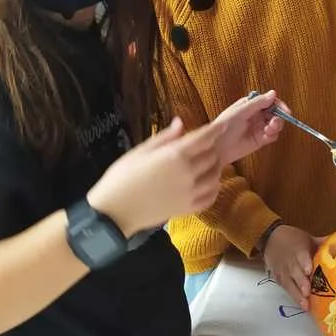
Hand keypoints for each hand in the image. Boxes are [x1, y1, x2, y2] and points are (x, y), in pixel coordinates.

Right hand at [86, 117, 221, 236]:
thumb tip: (181, 123)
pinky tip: (208, 183)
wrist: (114, 212)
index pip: (203, 138)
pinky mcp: (188, 209)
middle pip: (211, 156)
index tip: (221, 125)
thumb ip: (164, 137)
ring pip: (215, 177)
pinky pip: (210, 197)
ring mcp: (190, 193)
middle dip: (211, 148)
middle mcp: (187, 174)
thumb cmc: (122, 177)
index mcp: (175, 156)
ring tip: (207, 163)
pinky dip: (214, 188)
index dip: (214, 130)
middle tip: (206, 145)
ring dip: (214, 167)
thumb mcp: (140, 151)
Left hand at [213, 89, 285, 164]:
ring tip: (269, 130)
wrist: (218, 146)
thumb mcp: (241, 110)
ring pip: (275, 125)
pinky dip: (272, 135)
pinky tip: (266, 136)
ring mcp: (259, 128)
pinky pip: (272, 136)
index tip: (285, 110)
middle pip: (275, 113)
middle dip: (278, 117)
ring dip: (276, 126)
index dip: (278, 105)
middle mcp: (257, 115)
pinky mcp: (260, 140)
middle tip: (274, 122)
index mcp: (251, 105)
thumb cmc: (226, 125)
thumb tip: (273, 93)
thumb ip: (258, 103)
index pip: (270, 101)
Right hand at [262, 224, 318, 309]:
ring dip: (296, 294)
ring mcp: (283, 271)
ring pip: (288, 283)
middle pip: (294, 272)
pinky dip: (293, 297)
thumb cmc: (293, 239)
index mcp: (298, 249)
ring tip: (305, 305)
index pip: (300, 256)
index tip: (309, 271)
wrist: (270, 239)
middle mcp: (290, 261)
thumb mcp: (307, 239)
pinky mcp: (279, 279)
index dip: (304, 263)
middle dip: (301, 282)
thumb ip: (323, 245)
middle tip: (308, 293)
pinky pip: (285, 288)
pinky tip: (301, 305)